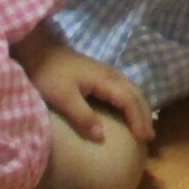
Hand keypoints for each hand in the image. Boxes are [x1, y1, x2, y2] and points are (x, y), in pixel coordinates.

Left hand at [17, 28, 155, 144]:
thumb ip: (83, 117)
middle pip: (136, 94)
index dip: (138, 119)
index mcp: (105, 80)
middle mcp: (111, 74)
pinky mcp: (100, 73)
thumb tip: (102, 138)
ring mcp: (106, 72)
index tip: (143, 138)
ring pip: (132, 89)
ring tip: (143, 125)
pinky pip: (125, 88)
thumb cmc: (49, 74)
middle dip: (144, 114)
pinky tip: (127, 110)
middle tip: (150, 136)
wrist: (38, 50)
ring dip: (140, 107)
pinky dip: (132, 101)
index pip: (129, 100)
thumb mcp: (63, 98)